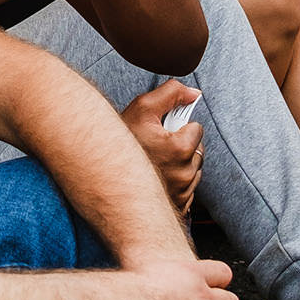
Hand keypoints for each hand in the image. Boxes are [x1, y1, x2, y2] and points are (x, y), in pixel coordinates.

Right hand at [122, 81, 204, 215]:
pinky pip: (187, 191)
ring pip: (193, 171)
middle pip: (198, 152)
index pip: (197, 130)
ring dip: (180, 165)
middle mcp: (182, 175)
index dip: (180, 127)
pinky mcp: (177, 207)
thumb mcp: (142, 107)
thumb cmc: (121, 141)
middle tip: (157, 147)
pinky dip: (177, 184)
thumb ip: (172, 92)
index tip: (163, 132)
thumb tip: (194, 93)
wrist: (101, 174)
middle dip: (182, 147)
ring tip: (156, 162)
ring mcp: (180, 193)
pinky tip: (158, 179)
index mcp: (180, 149)